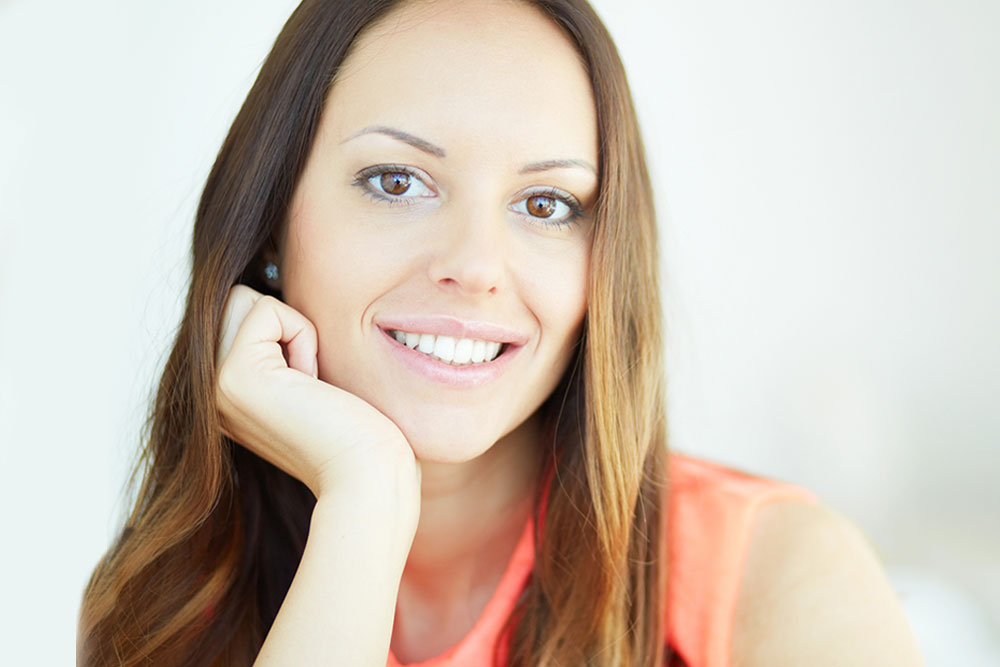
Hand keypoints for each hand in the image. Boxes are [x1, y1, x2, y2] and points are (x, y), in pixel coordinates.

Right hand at [215, 285, 420, 511]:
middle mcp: (208, 393)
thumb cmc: (355, 429)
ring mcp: (213, 387)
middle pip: (235, 299)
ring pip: (245, 298)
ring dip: (293, 330)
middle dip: (285, 324)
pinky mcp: (233, 377)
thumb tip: (267, 293)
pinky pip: (268, 309)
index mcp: (223, 395)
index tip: (308, 386)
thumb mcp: (305, 381)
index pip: (238, 313)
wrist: (366, 474)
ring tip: (309, 384)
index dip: (286, 331)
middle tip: (309, 381)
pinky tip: (311, 385)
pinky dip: (302, 335)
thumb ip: (276, 349)